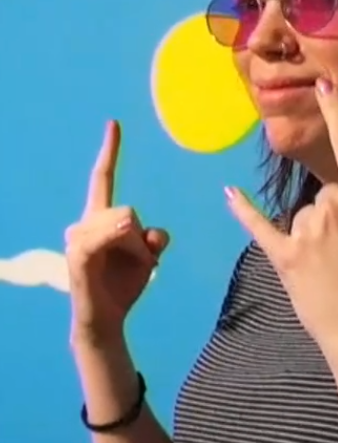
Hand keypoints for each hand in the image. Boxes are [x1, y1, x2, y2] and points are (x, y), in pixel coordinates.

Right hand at [65, 120, 169, 344]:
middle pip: (130, 211)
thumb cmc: (123, 286)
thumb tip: (152, 232)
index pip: (104, 178)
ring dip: (138, 251)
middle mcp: (85, 223)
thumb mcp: (147, 258)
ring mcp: (79, 238)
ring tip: (125, 272)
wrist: (105, 319)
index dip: (110, 151)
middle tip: (138, 265)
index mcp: (101, 218)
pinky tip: (120, 250)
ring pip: (126, 223)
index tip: (115, 123)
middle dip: (143, 241)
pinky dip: (119, 241)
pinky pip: (106, 237)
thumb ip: (153, 238)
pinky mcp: (79, 255)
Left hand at [225, 79, 337, 370]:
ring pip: (302, 219)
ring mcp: (305, 233)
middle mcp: (333, 208)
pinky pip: (260, 227)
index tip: (323, 84)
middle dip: (335, 223)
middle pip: (324, 197)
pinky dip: (245, 212)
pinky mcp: (284, 257)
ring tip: (332, 277)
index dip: (337, 114)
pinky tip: (229, 194)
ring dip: (314, 241)